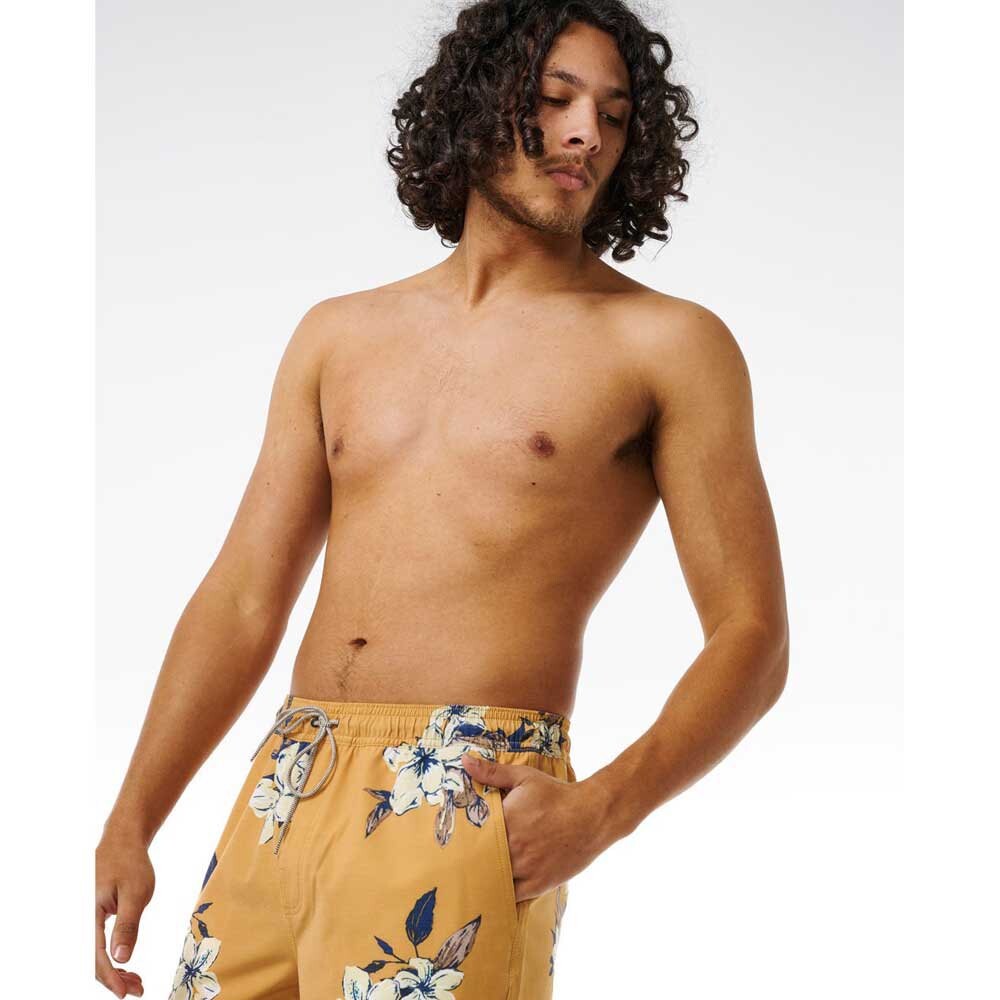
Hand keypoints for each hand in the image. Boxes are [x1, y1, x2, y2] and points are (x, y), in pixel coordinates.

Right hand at [95, 826, 154, 996]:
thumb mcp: (136, 893)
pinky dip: (112, 958)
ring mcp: (87, 919)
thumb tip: (122, 958)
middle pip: (92, 960)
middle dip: (113, 978)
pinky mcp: (95, 917)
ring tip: (135, 982)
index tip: (124, 993)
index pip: (96, 956)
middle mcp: (83, 920)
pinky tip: (125, 964)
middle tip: (137, 989)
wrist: (123, 841)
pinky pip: (98, 944)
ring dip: (113, 971)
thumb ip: (128, 925)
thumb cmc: (130, 863)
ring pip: (95, 954)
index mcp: (89, 915)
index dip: (110, 977)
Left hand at [461, 752, 613, 902]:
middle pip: (479, 862)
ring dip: (480, 882)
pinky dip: (499, 896)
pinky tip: (487, 897)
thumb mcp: (524, 777)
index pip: (471, 837)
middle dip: (465, 864)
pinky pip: (511, 897)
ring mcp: (525, 869)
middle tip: (449, 867)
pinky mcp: (538, 884)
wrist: (592, 815)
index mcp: (506, 822)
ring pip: (493, 881)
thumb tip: (464, 762)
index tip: (445, 845)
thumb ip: (492, 773)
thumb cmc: (556, 794)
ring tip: (463, 885)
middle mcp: (513, 848)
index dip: (457, 843)